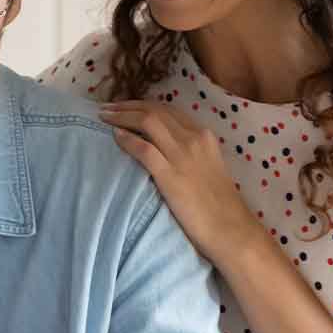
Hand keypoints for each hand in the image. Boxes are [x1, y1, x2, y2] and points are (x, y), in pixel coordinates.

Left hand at [99, 99, 259, 266]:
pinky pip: (143, 148)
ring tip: (104, 117)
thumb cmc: (217, 202)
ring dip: (121, 116)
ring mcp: (181, 154)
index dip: (142, 105)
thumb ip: (188, 151)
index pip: (167, 110)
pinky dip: (126, 139)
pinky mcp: (170, 174)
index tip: (124, 106)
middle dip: (126, 106)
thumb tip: (162, 145)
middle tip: (107, 108)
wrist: (228, 227)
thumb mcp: (207, 164)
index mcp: (203, 134)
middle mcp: (192, 138)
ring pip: (146, 122)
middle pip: (153, 111)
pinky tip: (114, 136)